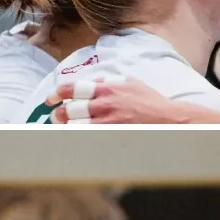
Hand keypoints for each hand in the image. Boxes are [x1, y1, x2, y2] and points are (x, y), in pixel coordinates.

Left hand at [49, 75, 189, 123]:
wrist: (168, 119)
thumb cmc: (151, 101)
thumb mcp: (130, 82)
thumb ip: (110, 82)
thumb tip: (95, 83)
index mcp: (107, 88)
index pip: (73, 88)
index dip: (57, 93)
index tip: (51, 98)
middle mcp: (104, 105)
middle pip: (70, 109)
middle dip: (59, 114)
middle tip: (56, 117)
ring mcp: (107, 122)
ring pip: (75, 126)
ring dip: (66, 127)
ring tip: (64, 128)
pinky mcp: (112, 136)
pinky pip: (87, 137)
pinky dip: (78, 136)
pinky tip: (75, 137)